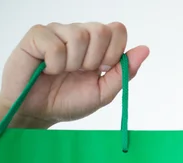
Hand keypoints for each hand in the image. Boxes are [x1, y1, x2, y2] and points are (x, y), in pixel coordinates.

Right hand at [0, 22, 148, 127]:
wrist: (39, 113)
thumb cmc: (69, 102)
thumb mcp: (103, 93)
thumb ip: (124, 72)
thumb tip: (145, 49)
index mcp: (98, 46)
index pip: (118, 30)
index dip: (114, 51)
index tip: (101, 69)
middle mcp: (79, 34)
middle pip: (101, 30)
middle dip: (94, 59)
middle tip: (80, 72)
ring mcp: (58, 32)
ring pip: (79, 36)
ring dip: (73, 63)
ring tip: (61, 73)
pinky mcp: (37, 35)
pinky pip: (55, 44)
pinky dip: (54, 64)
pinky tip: (47, 69)